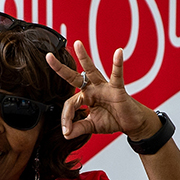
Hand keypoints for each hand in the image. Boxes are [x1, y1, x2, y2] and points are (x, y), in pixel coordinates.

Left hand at [46, 40, 160, 140]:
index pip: (69, 103)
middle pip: (73, 77)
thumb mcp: (91, 126)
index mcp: (85, 97)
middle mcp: (92, 88)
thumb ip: (79, 128)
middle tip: (48, 56)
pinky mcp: (117, 88)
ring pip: (91, 70)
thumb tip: (66, 135)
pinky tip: (118, 53)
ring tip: (77, 44)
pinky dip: (118, 65)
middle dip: (60, 68)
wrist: (131, 123)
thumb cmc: (112, 120)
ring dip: (84, 57)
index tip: (66, 131)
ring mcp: (104, 86)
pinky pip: (116, 75)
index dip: (66, 117)